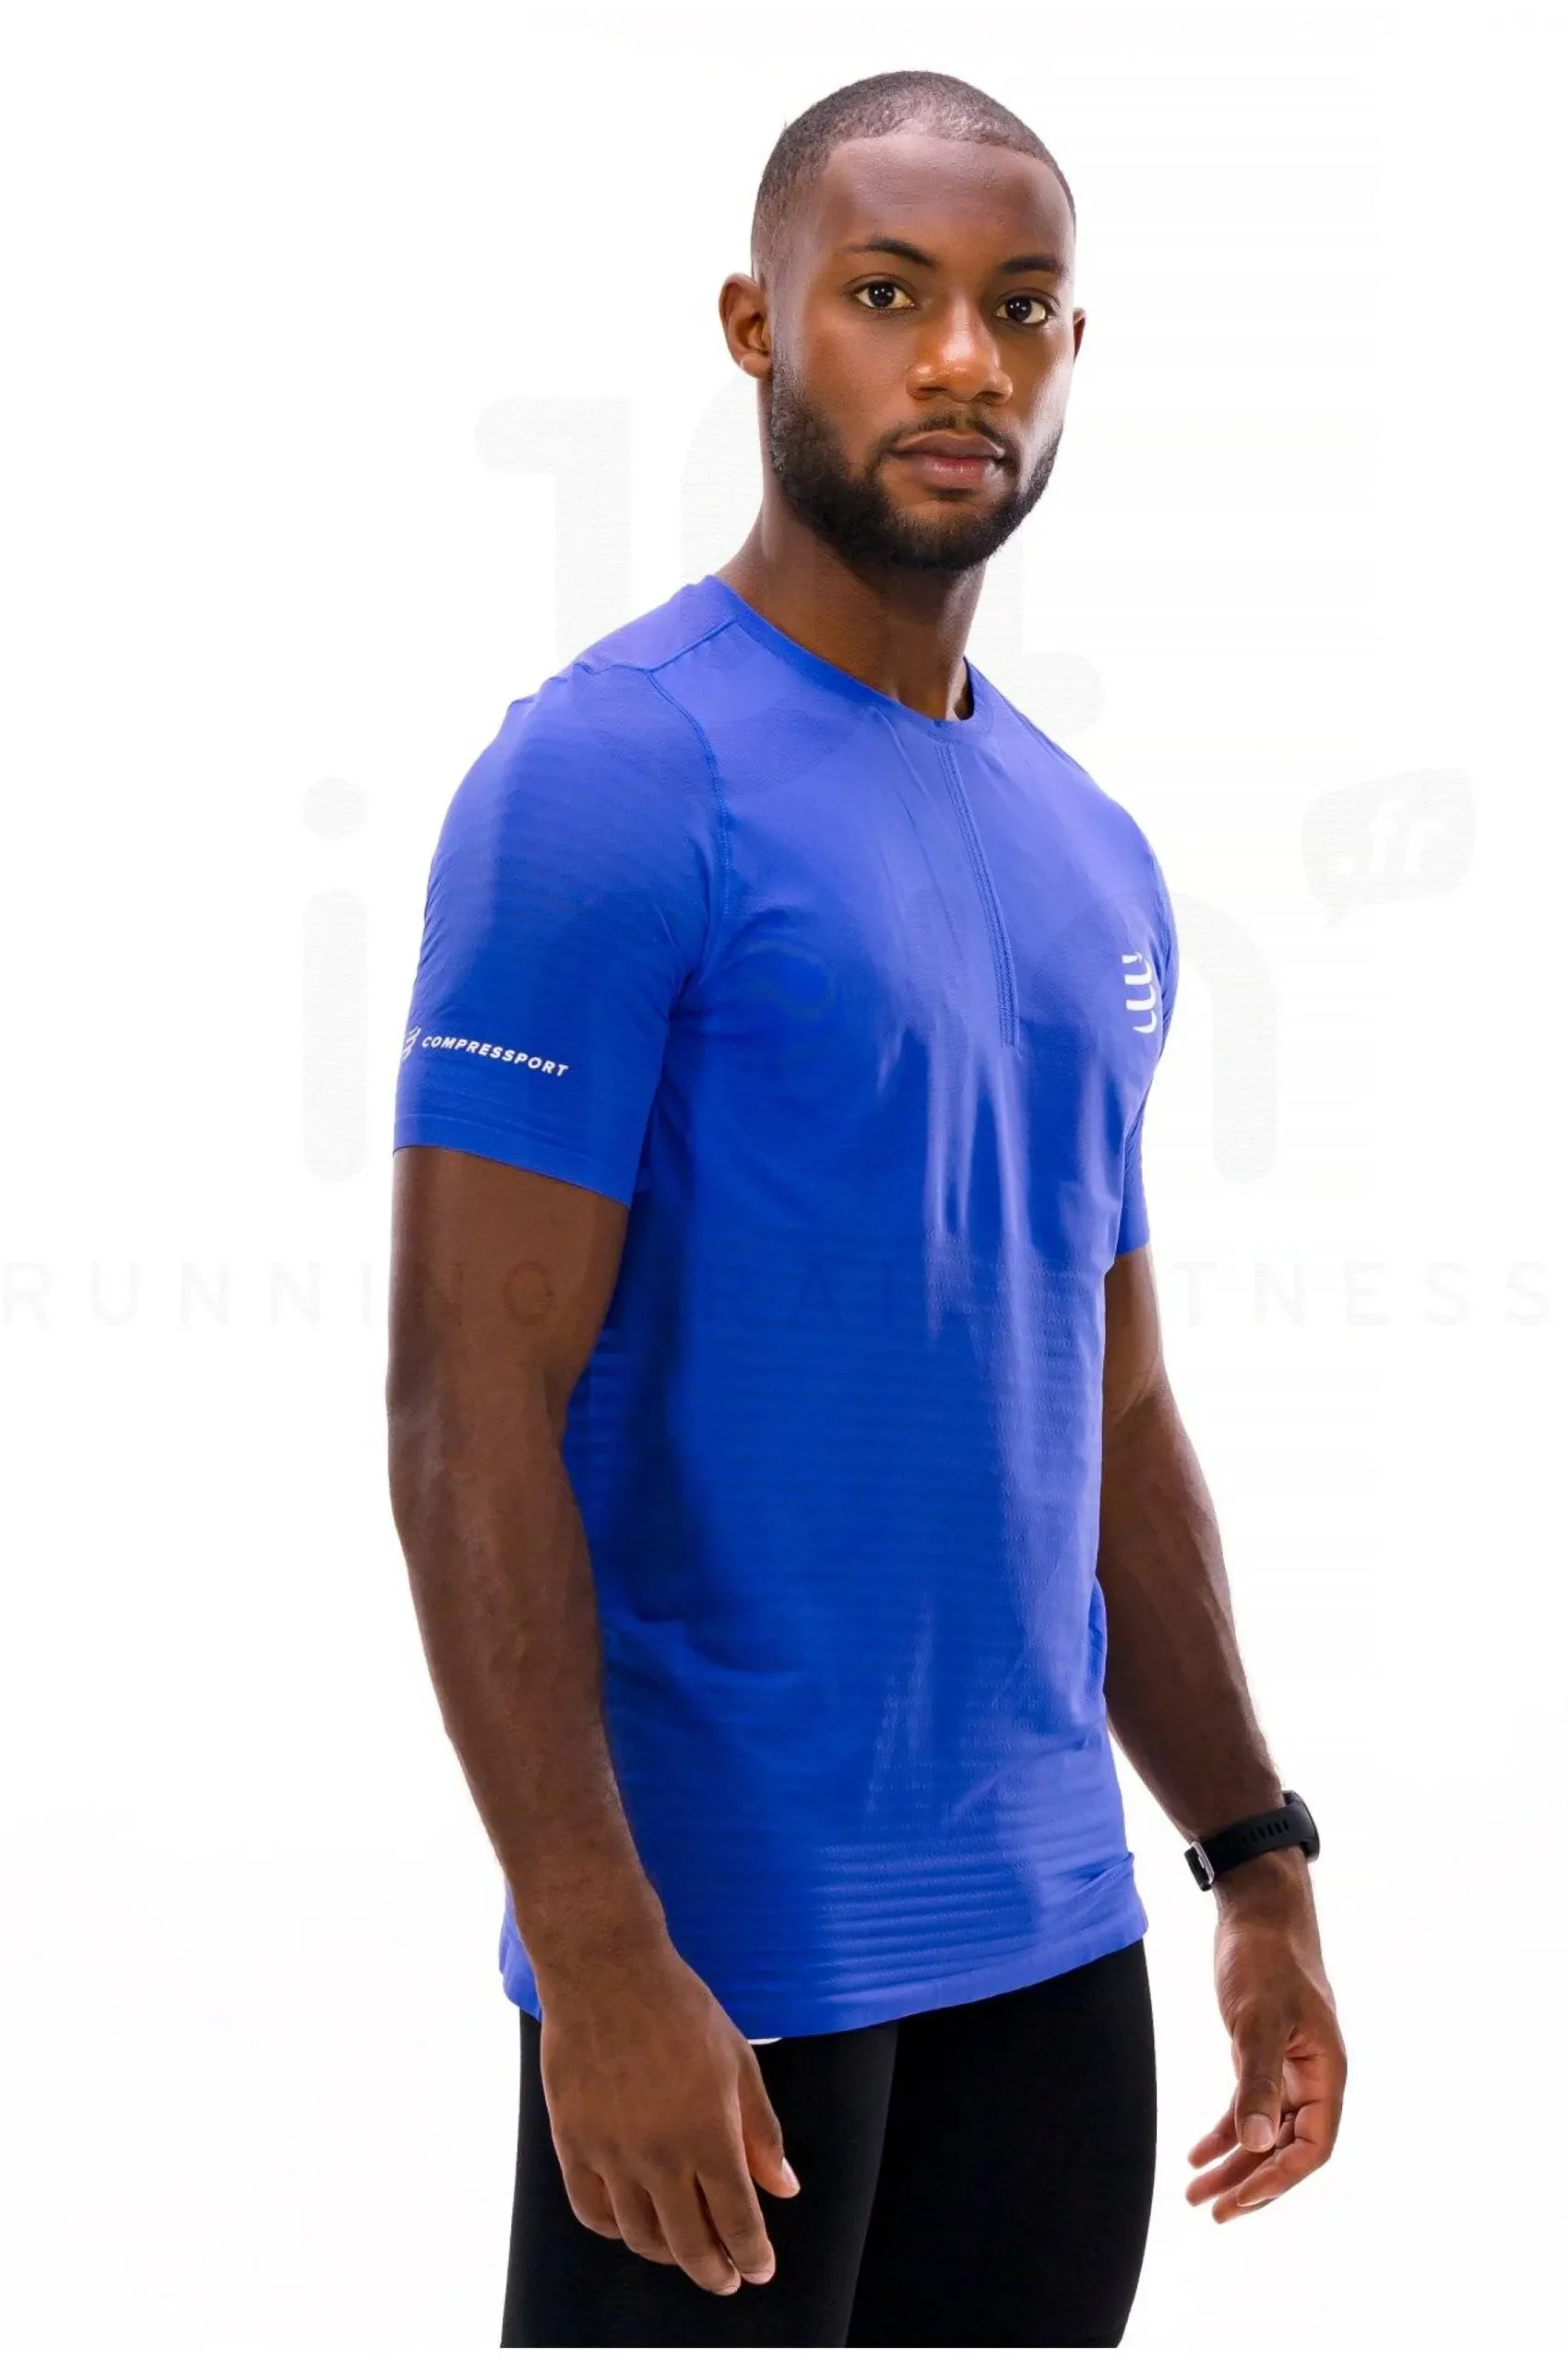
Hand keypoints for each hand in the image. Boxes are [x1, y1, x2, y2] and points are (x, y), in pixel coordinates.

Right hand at [534, 1936, 800, 2295]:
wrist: (606, 1972)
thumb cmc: (681, 2009)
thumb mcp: (739, 2063)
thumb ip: (762, 2132)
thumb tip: (785, 2187)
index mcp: (709, 2135)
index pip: (738, 2223)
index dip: (753, 2256)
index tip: (759, 2269)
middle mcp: (659, 2156)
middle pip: (690, 2245)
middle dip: (715, 2271)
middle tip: (727, 2277)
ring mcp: (611, 2153)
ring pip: (640, 2236)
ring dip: (667, 2253)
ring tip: (683, 2248)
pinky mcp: (571, 2143)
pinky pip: (592, 2212)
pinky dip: (615, 2229)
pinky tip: (630, 2223)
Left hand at [1185, 1852, 1346, 2223]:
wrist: (1257, 1909)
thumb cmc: (1265, 1958)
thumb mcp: (1258, 2019)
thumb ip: (1258, 2080)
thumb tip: (1255, 2143)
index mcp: (1327, 2073)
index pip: (1313, 2147)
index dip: (1279, 2178)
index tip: (1239, 2200)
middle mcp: (1314, 2077)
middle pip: (1287, 2148)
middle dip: (1250, 2182)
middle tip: (1210, 2212)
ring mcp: (1290, 2067)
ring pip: (1265, 2131)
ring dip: (1234, 2163)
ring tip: (1195, 2194)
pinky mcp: (1265, 2053)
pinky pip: (1249, 2106)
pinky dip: (1226, 2130)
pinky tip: (1197, 2153)